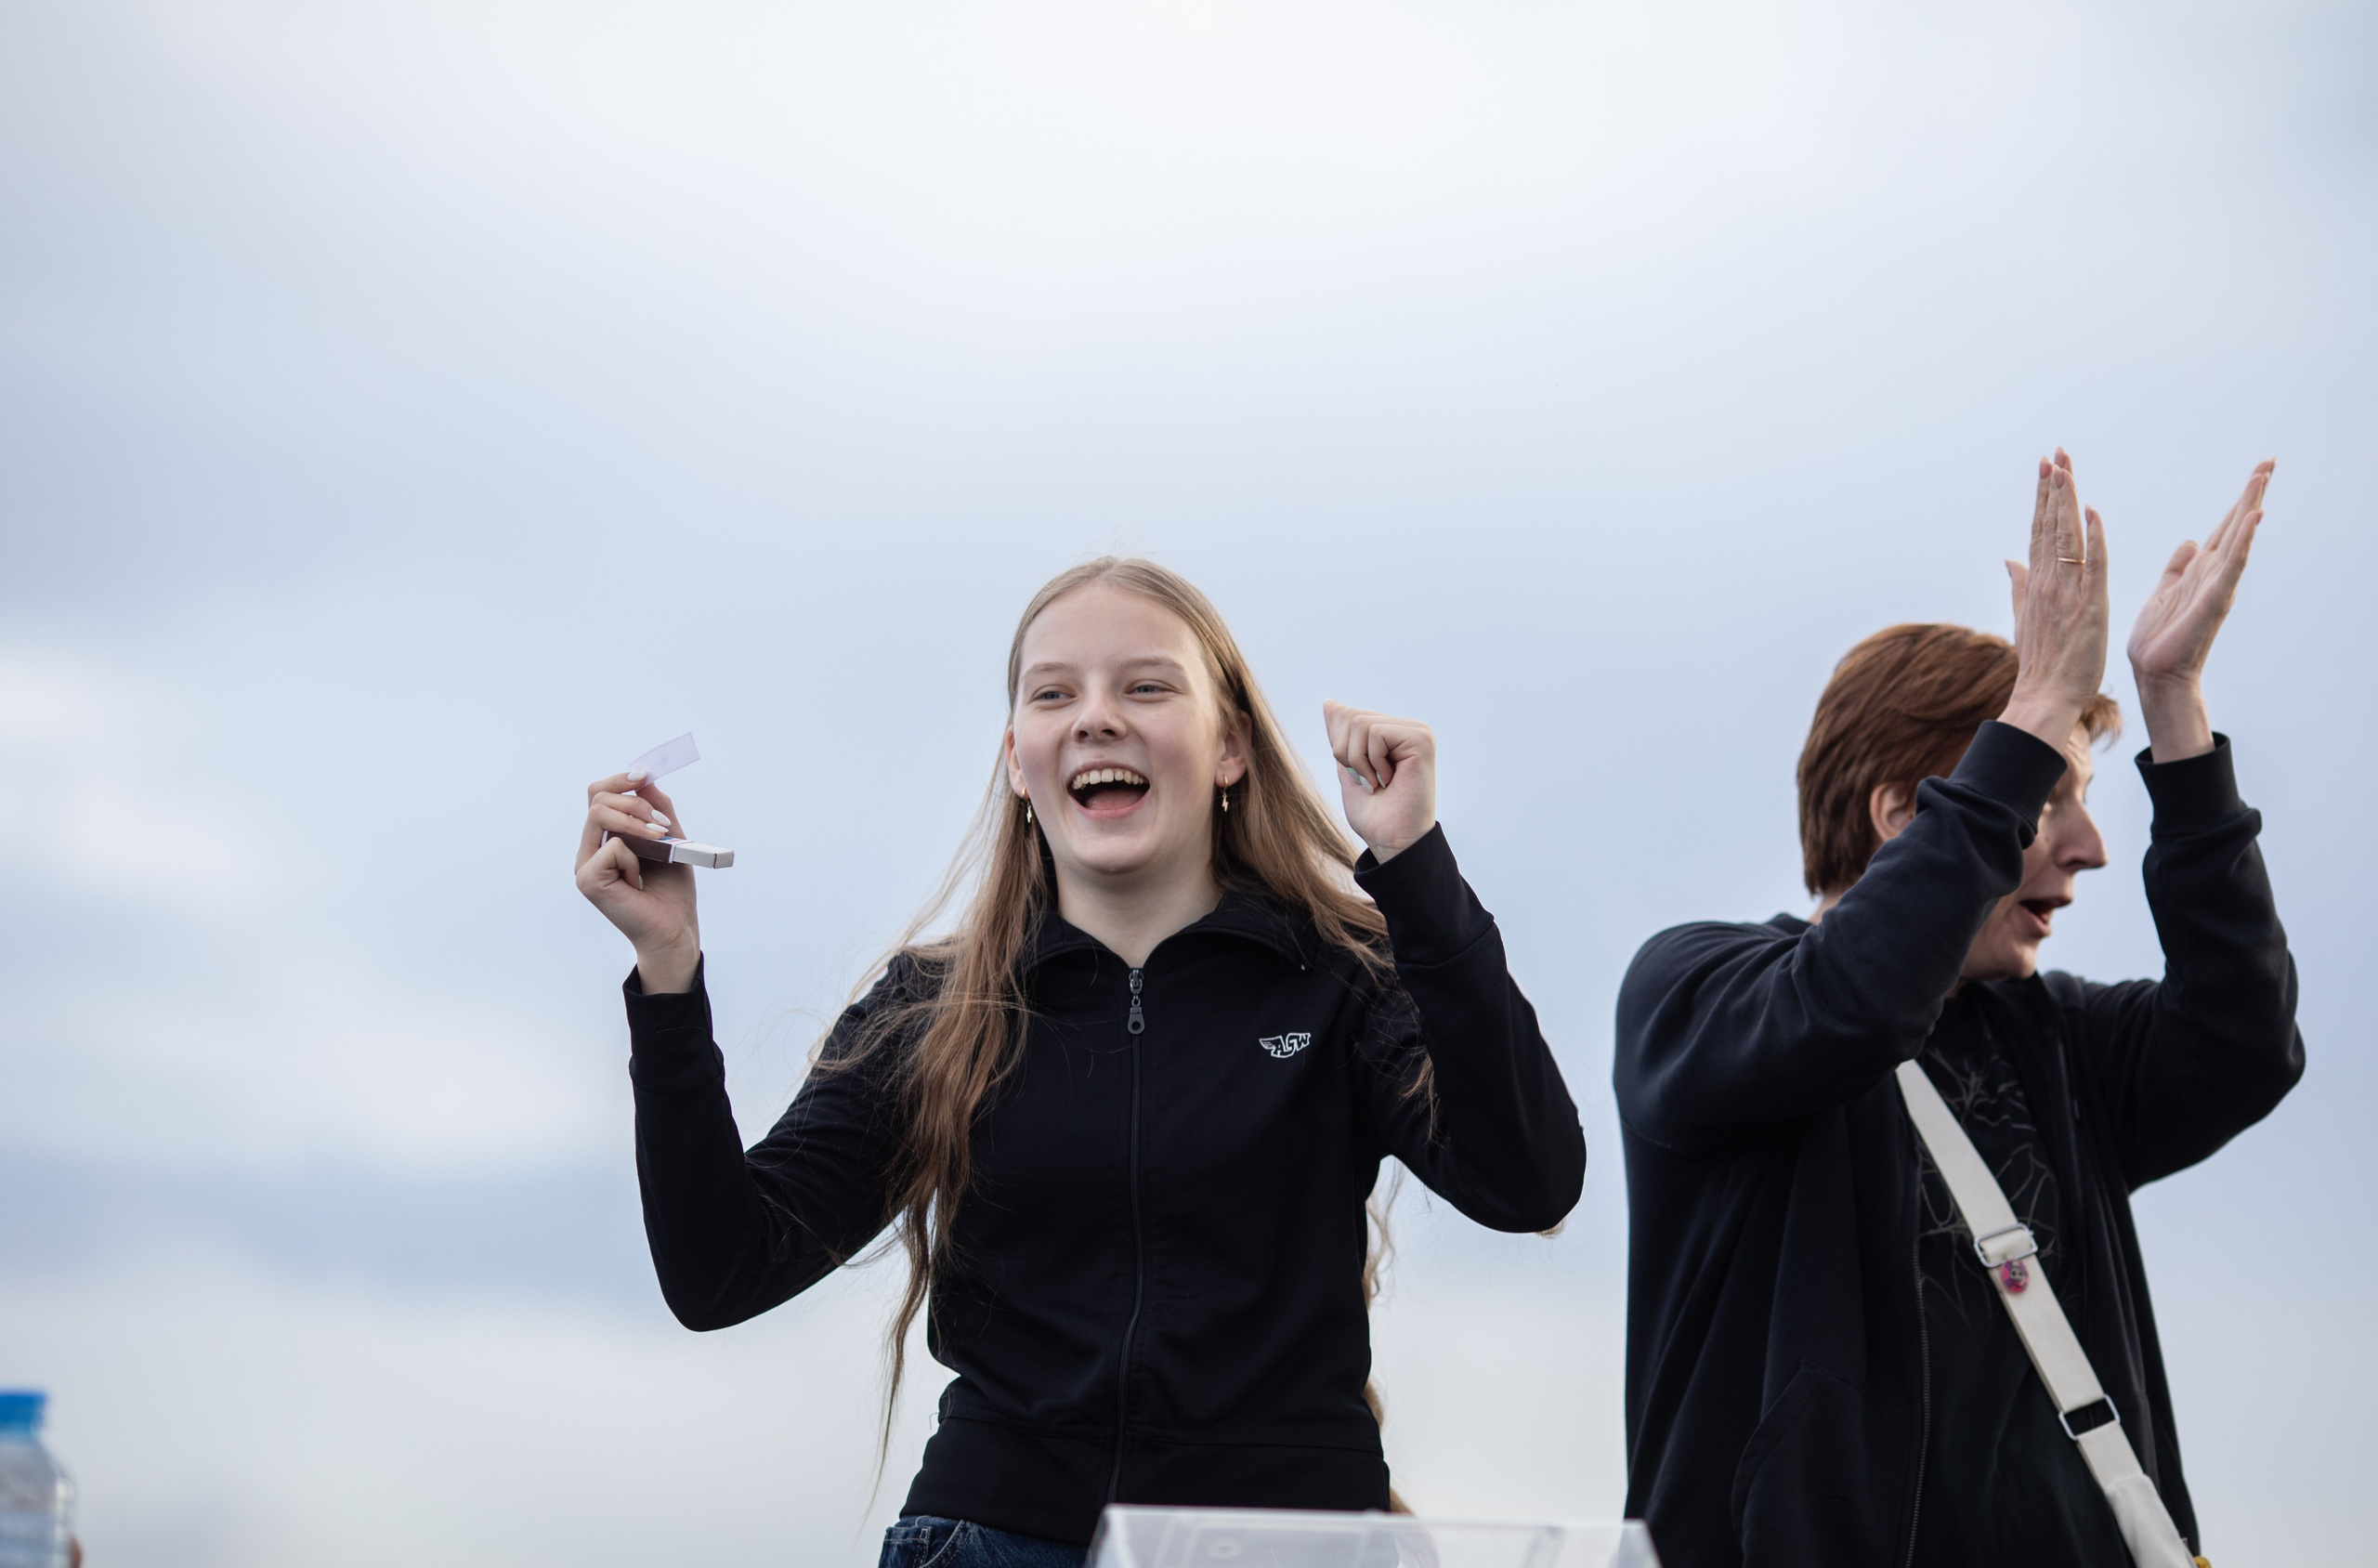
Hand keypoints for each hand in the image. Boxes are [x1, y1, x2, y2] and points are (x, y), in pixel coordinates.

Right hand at [574, 771, 700, 991]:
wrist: (675, 928)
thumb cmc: (671, 889)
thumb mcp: (671, 839)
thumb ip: (657, 809)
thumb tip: (645, 778)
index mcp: (604, 838)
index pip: (598, 794)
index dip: (619, 780)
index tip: (643, 776)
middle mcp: (589, 850)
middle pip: (597, 798)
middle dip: (635, 801)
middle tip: (663, 825)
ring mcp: (584, 865)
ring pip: (598, 814)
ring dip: (636, 822)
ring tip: (660, 841)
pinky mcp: (588, 880)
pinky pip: (612, 847)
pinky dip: (635, 857)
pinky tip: (639, 880)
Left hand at [1324, 700, 1436, 862]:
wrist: (1393, 841)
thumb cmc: (1375, 815)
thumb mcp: (1349, 768)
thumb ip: (1342, 736)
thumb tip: (1331, 703)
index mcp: (1394, 733)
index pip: (1349, 714)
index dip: (1340, 744)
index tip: (1360, 775)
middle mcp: (1408, 728)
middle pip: (1351, 716)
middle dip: (1346, 754)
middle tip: (1368, 781)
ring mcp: (1417, 731)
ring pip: (1360, 723)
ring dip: (1359, 761)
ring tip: (1379, 782)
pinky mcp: (1421, 738)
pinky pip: (1375, 732)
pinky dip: (1372, 761)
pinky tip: (1389, 780)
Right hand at [1998, 449, 2109, 747]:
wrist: (2045, 697)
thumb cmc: (2040, 663)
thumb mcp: (2025, 618)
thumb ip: (2019, 585)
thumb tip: (2009, 558)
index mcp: (2037, 584)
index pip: (2039, 531)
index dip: (2043, 498)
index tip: (2046, 467)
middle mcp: (2049, 582)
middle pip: (2050, 526)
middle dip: (2053, 488)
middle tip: (2055, 453)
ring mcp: (2067, 593)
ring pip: (2067, 538)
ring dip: (2067, 502)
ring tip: (2067, 468)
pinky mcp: (2089, 607)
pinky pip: (2092, 567)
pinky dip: (2092, 539)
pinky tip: (2091, 513)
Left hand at [2126, 460, 2271, 760]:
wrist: (2156, 675)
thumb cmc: (2158, 640)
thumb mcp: (2164, 593)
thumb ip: (2177, 568)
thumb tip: (2189, 543)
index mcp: (2199, 571)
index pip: (2223, 529)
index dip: (2238, 502)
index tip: (2256, 472)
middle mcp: (2214, 574)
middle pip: (2236, 526)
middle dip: (2252, 494)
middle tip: (2270, 461)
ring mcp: (2217, 586)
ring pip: (2238, 539)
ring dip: (2251, 507)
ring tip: (2263, 477)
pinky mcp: (2214, 600)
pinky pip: (2232, 566)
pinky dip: (2244, 541)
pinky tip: (2255, 518)